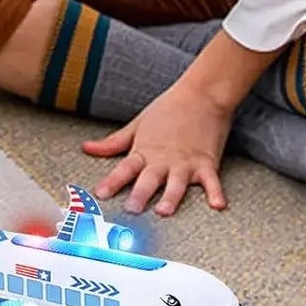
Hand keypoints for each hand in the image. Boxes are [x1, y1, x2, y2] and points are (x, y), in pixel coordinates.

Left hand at [83, 80, 234, 215]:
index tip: (100, 194)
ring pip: (176, 183)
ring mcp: (185, 162)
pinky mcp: (207, 162)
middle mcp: (163, 160)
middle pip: (148, 179)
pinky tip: (218, 205)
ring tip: (164, 211)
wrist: (200, 94)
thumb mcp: (137, 125)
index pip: (124, 169)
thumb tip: (86, 148)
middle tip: (130, 209)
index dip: (112, 182)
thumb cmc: (167, 109)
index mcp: (144, 151)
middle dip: (139, 194)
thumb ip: (113, 142)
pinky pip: (211, 181)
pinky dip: (216, 192)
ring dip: (171, 197)